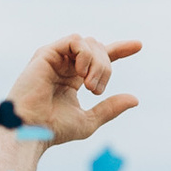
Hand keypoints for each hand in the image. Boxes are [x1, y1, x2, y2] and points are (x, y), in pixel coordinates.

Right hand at [3, 32, 142, 145]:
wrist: (31, 130)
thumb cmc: (54, 129)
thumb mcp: (89, 120)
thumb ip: (110, 108)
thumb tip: (135, 99)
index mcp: (73, 78)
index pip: (100, 58)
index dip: (120, 50)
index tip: (138, 45)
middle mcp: (65, 65)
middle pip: (99, 49)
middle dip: (106, 68)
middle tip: (96, 90)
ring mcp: (55, 58)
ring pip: (90, 43)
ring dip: (98, 63)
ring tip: (89, 86)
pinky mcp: (46, 53)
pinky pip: (75, 40)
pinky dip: (85, 54)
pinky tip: (81, 73)